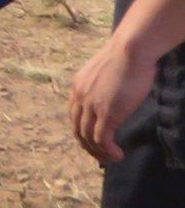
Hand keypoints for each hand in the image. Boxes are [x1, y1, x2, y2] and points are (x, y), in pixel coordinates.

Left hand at [70, 30, 153, 165]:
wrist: (131, 49)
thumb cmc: (126, 56)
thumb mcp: (106, 73)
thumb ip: (103, 86)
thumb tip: (112, 98)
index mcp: (78, 86)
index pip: (74, 116)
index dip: (82, 131)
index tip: (93, 140)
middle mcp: (80, 97)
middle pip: (77, 129)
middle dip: (88, 146)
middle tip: (100, 155)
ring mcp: (92, 106)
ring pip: (88, 138)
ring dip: (99, 152)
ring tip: (111, 158)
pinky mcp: (107, 113)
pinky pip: (102, 140)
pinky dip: (108, 151)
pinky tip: (118, 155)